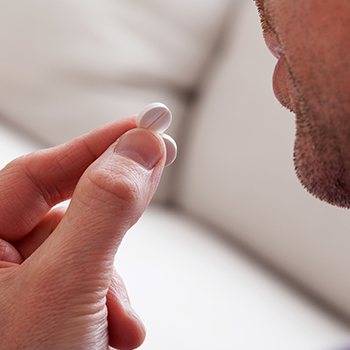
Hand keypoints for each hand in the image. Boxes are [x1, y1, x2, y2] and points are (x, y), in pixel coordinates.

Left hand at [0, 117, 166, 349]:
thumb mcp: (68, 286)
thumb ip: (105, 210)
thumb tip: (141, 149)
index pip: (40, 172)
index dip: (94, 145)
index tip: (142, 127)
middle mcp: (0, 261)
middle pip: (68, 206)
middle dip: (115, 201)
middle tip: (157, 165)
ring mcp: (31, 284)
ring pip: (89, 248)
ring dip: (115, 276)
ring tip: (118, 319)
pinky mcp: (60, 303)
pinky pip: (95, 279)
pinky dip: (114, 300)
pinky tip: (117, 331)